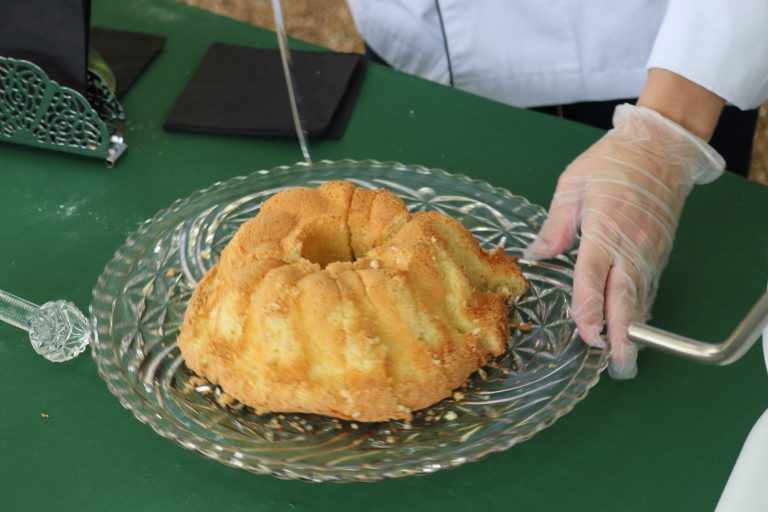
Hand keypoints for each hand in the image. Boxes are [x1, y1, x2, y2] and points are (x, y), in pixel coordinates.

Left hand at [524, 104, 724, 377]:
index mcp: (604, 231)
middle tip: (616, 363)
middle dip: (620, 334)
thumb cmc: (612, 164)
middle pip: (625, 298)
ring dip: (632, 328)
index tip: (587, 333)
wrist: (660, 149)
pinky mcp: (659, 252)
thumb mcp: (573, 186)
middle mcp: (630, 247)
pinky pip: (648, 286)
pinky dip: (641, 308)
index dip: (590, 309)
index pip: (595, 278)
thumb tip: (536, 255)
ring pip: (641, 297)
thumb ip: (556, 225)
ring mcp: (648, 252)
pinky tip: (632, 324)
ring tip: (624, 356)